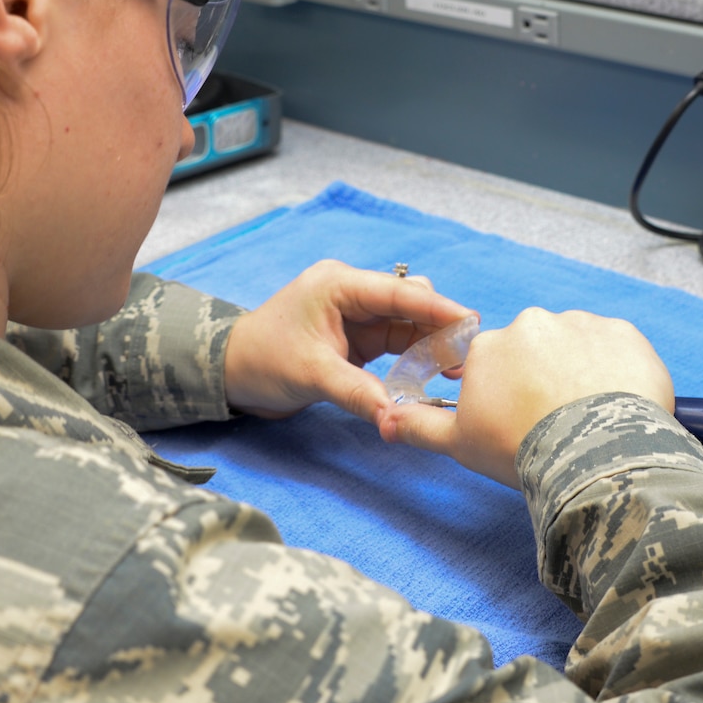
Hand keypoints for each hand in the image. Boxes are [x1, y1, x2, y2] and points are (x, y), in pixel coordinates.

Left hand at [222, 261, 472, 422]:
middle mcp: (351, 293)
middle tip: (467, 357)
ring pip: (407, 324)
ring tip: (456, 371)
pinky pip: (396, 342)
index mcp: (338, 285)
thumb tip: (396, 417)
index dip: (439, 308)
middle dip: (439, 328)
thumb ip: (357, 393)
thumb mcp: (311, 375)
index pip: (399, 293)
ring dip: (431, 345)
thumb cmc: (261, 360)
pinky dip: (414, 357)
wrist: (231, 374)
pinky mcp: (357, 338)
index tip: (472, 322)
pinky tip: (433, 375)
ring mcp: (355, 315)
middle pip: (410, 304)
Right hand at [379, 308, 673, 489]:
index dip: (509, 393)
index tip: (522, 418)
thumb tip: (385, 420)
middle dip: (545, 377)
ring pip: (579, 347)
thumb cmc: (520, 449)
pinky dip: (618, 371)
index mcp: (489, 346)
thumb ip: (419, 426)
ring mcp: (581, 325)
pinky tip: (617, 401)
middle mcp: (532, 324)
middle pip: (538, 349)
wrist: (589, 456)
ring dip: (583, 371)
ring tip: (589, 414)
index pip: (496, 363)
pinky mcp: (624, 333)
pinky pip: (619, 349)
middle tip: (557, 420)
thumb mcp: (459, 442)